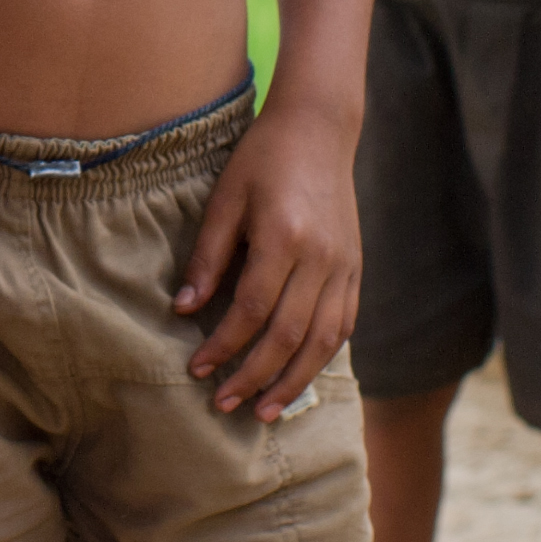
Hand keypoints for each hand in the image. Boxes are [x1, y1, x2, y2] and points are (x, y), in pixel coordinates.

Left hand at [175, 111, 360, 418]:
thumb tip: (184, 308)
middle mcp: (322, 258)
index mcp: (285, 237)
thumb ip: (208, 256)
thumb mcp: (225, 199)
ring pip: (323, 341)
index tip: (196, 368)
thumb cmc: (262, 160)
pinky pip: (344, 326)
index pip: (252, 310)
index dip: (223, 345)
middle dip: (254, 377)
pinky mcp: (356, 269)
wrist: (319, 130)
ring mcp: (345, 266)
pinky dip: (321, 357)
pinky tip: (299, 376)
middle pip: (289, 336)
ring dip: (293, 382)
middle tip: (223, 404)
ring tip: (264, 411)